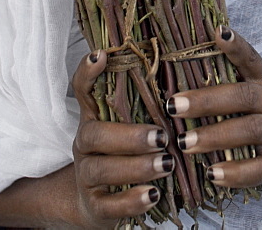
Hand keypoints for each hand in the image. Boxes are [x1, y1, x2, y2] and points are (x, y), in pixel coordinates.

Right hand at [69, 51, 173, 227]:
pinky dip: (131, 200)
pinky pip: (107, 204)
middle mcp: (85, 145)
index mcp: (95, 119)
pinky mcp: (94, 205)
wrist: (98, 203)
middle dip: (129, 135)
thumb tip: (178, 73)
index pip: (83, 91)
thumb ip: (146, 105)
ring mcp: (86, 176)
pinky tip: (152, 195)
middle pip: (94, 135)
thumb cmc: (125, 156)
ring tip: (167, 164)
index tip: (101, 55)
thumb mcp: (132, 127)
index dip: (87, 74)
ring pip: (101, 170)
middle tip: (162, 136)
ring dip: (136, 167)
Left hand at [166, 27, 261, 191]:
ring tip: (184, 142)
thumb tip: (173, 66)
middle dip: (207, 100)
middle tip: (174, 105)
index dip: (237, 46)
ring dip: (215, 136)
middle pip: (244, 96)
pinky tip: (212, 173)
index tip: (219, 32)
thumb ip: (224, 82)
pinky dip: (235, 172)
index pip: (250, 58)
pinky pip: (259, 168)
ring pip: (250, 130)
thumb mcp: (251, 94)